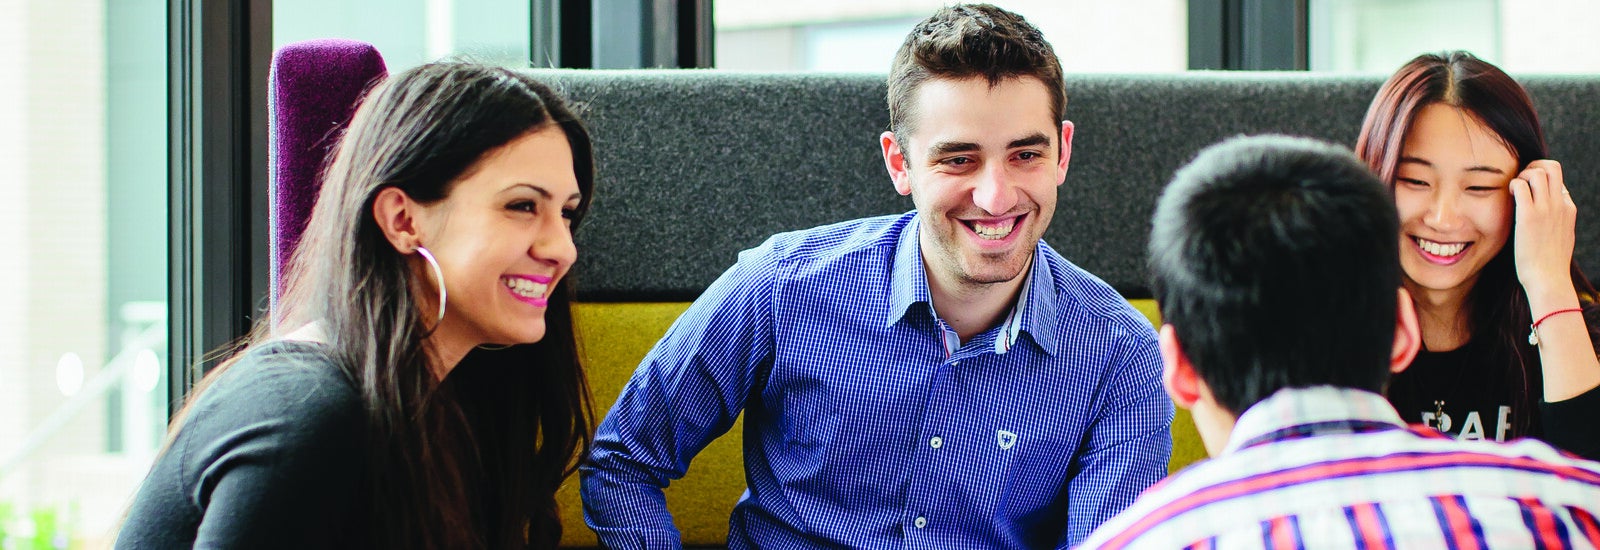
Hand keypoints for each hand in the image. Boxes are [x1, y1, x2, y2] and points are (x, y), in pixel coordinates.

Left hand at [1510, 159, 1577, 301]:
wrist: (1549, 279)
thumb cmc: (1550, 263)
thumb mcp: (1562, 237)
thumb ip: (1557, 223)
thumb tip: (1548, 219)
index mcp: (1568, 209)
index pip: (1558, 181)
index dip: (1542, 180)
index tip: (1529, 190)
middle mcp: (1559, 205)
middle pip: (1552, 167)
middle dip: (1533, 166)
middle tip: (1520, 180)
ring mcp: (1546, 209)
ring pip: (1537, 172)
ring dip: (1521, 174)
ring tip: (1513, 189)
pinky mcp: (1529, 216)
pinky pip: (1519, 185)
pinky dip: (1511, 184)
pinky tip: (1507, 195)